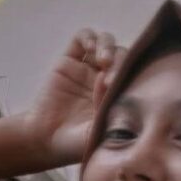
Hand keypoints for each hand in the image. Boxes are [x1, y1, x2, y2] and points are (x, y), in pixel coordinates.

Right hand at [24, 29, 127, 165]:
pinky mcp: (70, 60)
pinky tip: (91, 47)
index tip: (119, 88)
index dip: (131, 74)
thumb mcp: (101, 130)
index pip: (134, 74)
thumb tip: (108, 80)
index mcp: (120, 94)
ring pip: (106, 43)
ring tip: (103, 60)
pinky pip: (83, 38)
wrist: (46, 141)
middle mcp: (106, 78)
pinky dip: (89, 37)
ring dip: (108, 47)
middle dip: (120, 63)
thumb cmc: (77, 142)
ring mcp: (88, 68)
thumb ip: (109, 107)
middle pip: (122, 56)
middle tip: (109, 80)